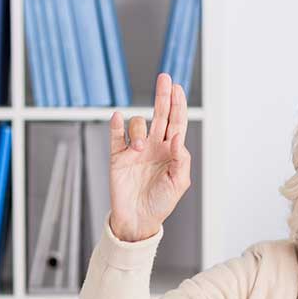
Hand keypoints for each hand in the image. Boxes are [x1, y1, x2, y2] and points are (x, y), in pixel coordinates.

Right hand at [108, 73, 191, 241]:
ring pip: (138, 125)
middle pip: (159, 115)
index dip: (177, 105)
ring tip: (139, 148)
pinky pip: (116, 136)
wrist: (138, 220)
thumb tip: (178, 138)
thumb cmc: (161, 203)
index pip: (176, 123)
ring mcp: (135, 150)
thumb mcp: (179, 184)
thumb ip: (181, 160)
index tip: (178, 88)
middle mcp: (154, 146)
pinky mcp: (118, 156)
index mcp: (171, 151)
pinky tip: (118, 118)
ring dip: (139, 130)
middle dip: (163, 96)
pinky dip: (116, 125)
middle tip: (165, 78)